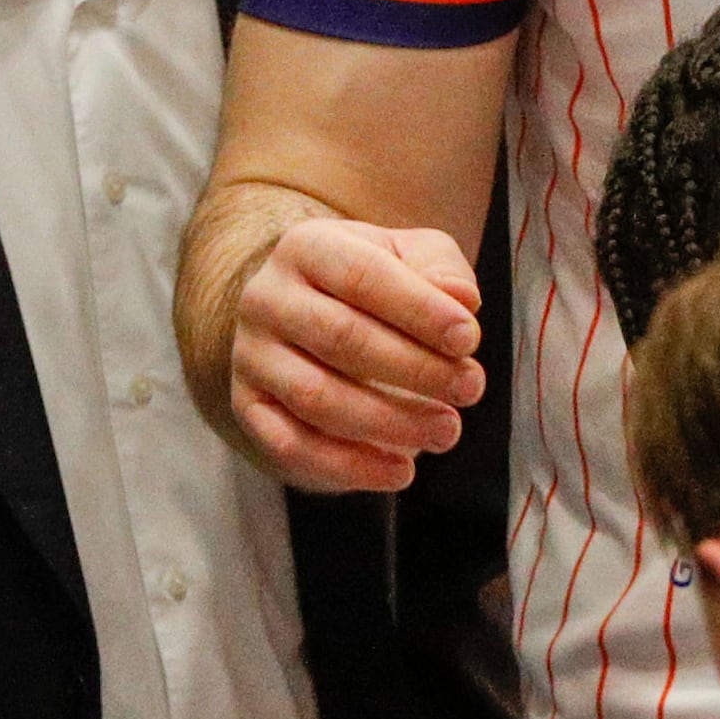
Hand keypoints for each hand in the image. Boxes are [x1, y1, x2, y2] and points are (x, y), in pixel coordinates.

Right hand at [226, 216, 480, 493]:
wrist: (308, 317)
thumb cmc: (376, 287)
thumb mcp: (412, 259)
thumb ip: (442, 271)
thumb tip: (462, 300)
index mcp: (307, 247)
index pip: (363, 275)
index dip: (419, 309)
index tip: (469, 339)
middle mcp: (266, 297)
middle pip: (340, 338)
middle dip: (415, 369)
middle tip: (471, 389)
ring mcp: (250, 355)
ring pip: (316, 397)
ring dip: (390, 422)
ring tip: (448, 430)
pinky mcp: (248, 406)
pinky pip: (291, 445)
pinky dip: (349, 466)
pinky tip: (400, 471)